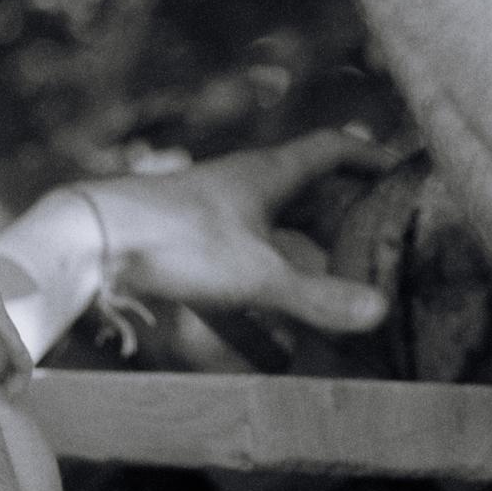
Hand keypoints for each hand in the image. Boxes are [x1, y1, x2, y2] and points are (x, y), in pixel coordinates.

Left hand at [84, 133, 396, 336]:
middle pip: (305, 191)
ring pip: (271, 229)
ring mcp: (211, 212)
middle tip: (377, 241)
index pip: (332, 148)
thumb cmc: (176, 242)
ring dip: (301, 257)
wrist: (89, 240)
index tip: (401, 171)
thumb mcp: (257, 275)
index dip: (369, 158)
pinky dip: (261, 296)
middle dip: (342, 215)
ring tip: (333, 290)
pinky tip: (271, 342)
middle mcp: (241, 185)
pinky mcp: (184, 243)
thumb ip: (317, 298)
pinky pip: (237, 266)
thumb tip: (380, 311)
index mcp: (267, 173)